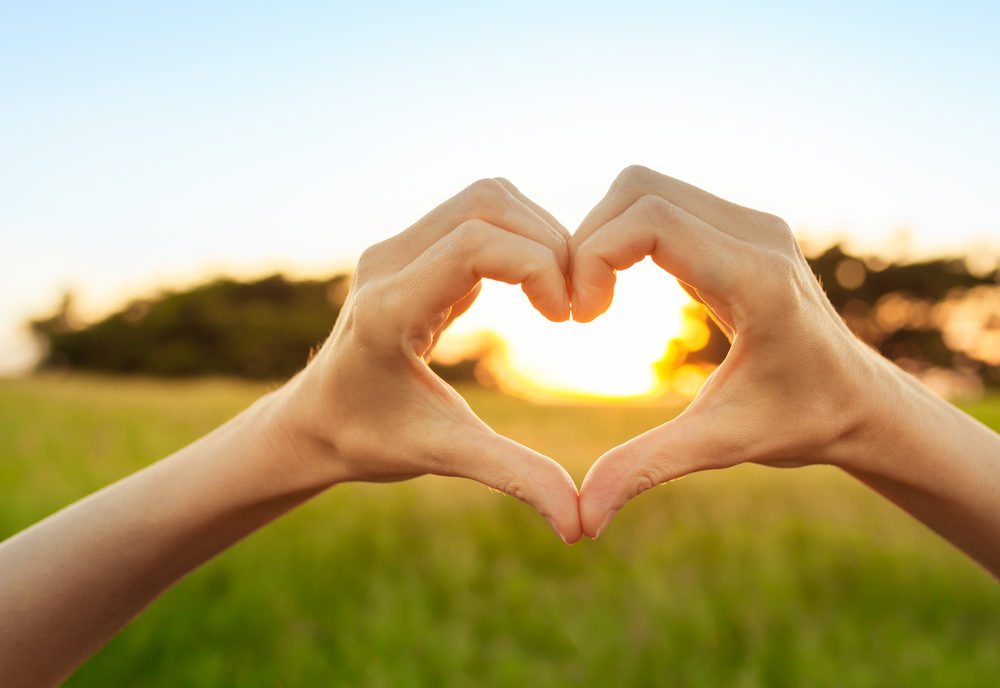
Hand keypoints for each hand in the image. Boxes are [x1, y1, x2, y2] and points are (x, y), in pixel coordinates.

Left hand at [282, 178, 582, 543]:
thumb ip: (513, 477)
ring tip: (558, 295)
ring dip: (536, 234)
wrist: (315, 421)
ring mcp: (395, 250)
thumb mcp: (443, 454)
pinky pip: (476, 217)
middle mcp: (387, 263)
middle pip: (487, 203)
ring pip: (485, 199)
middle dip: (547, 242)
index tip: (566, 316)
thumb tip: (580, 525)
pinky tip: (532, 291)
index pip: (475, 244)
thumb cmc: (369, 439)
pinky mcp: (409, 250)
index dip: (538, 266)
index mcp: (390, 308)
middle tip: (572, 303)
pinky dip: (518, 240)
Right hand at [569, 165, 890, 538]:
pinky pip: (663, 204)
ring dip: (603, 235)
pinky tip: (620, 287)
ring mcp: (751, 224)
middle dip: (588, 241)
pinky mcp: (740, 228)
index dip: (594, 256)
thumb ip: (647, 469)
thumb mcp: (721, 444)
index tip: (583, 318)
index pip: (651, 219)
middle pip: (638, 188)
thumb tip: (582, 520)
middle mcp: (757, 234)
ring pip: (645, 188)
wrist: (858, 401)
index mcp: (755, 279)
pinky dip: (626, 235)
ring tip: (595, 300)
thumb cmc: (799, 422)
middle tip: (580, 309)